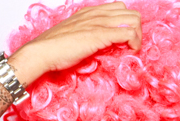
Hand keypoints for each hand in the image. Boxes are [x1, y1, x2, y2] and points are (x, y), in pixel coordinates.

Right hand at [8, 2, 141, 85]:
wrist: (42, 52)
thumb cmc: (56, 48)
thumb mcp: (77, 36)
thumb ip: (90, 35)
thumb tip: (104, 45)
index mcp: (90, 12)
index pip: (119, 8)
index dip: (126, 24)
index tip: (124, 41)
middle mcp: (96, 14)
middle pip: (131, 12)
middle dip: (136, 29)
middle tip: (130, 46)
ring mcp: (98, 23)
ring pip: (133, 20)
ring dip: (137, 37)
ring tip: (130, 49)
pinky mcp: (100, 35)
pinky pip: (128, 33)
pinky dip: (134, 43)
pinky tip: (128, 52)